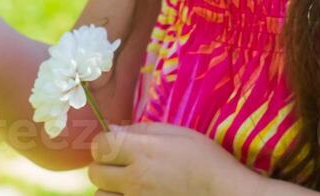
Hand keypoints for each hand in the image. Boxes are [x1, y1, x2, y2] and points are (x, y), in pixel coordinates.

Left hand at [87, 122, 263, 195]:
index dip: (105, 143)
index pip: (99, 145)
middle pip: (94, 172)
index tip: (115, 145)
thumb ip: (140, 131)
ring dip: (110, 189)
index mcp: (143, 151)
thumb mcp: (177, 133)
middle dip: (104, 166)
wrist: (225, 194)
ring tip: (129, 185)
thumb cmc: (206, 160)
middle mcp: (135, 178)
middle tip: (121, 165)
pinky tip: (138, 195)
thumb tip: (112, 130)